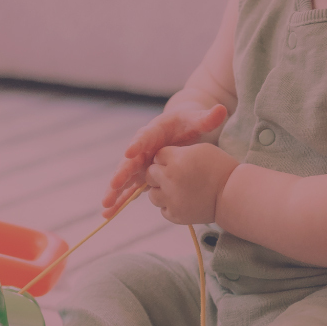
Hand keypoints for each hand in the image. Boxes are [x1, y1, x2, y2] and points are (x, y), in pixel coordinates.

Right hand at [102, 103, 227, 210]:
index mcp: (154, 131)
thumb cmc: (188, 123)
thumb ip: (207, 118)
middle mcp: (141, 148)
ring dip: (115, 192)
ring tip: (106, 206)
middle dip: (121, 174)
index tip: (130, 152)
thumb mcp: (197, 120)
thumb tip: (220, 110)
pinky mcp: (141, 175)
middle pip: (129, 161)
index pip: (144, 137)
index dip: (137, 144)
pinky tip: (108, 215)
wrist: (180, 130)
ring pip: (125, 179)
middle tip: (114, 184)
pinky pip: (129, 190)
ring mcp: (140, 163)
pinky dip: (120, 202)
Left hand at [147, 143, 238, 223]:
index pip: (158, 156)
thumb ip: (179, 152)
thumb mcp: (201, 150)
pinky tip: (183, 201)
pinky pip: (162, 209)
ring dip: (162, 191)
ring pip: (152, 195)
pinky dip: (170, 206)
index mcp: (176, 161)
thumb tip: (163, 158)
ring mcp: (171, 200)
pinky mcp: (175, 215)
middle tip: (175, 176)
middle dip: (160, 173)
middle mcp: (169, 180)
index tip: (178, 162)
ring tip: (177, 190)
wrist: (233, 194)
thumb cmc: (221, 169)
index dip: (167, 158)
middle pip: (150, 174)